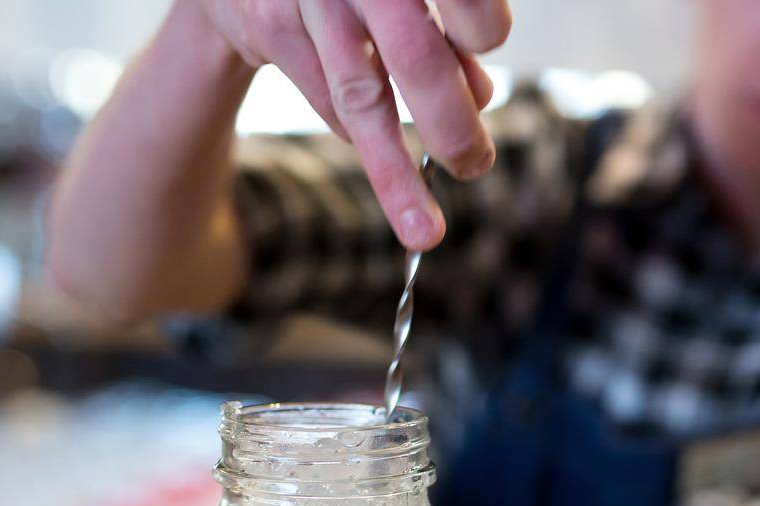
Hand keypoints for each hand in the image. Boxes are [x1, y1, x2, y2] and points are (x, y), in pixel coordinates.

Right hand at [184, 0, 509, 249]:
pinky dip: (353, 131)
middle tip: (474, 167)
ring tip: (424, 229)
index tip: (490, 47)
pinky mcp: (269, 21)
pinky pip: (324, 98)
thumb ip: (446, 28)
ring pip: (360, 97)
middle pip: (417, 59)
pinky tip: (370, 140)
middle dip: (452, 127)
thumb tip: (481, 97)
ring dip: (396, 174)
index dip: (485, 28)